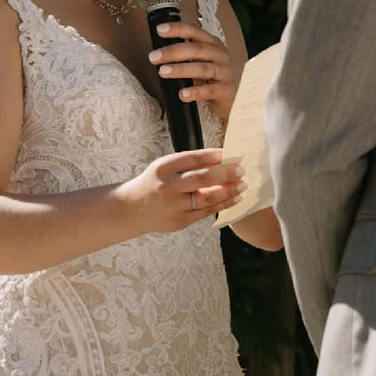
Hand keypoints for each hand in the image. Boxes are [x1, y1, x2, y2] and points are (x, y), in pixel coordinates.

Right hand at [112, 148, 245, 233]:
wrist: (133, 209)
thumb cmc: (155, 183)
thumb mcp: (165, 167)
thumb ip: (189, 164)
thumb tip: (222, 158)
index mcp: (163, 168)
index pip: (193, 159)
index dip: (215, 155)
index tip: (230, 154)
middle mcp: (168, 187)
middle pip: (202, 179)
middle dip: (225, 174)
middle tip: (241, 170)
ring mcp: (174, 206)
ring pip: (207, 199)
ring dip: (228, 191)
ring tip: (242, 185)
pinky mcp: (180, 221)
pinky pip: (206, 212)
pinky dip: (223, 205)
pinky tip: (234, 198)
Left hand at [148, 21, 237, 119]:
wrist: (230, 98)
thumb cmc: (210, 77)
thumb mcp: (199, 61)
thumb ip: (184, 55)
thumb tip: (157, 52)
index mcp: (212, 43)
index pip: (194, 31)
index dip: (177, 29)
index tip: (160, 30)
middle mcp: (220, 54)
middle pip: (197, 49)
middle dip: (173, 51)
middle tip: (153, 57)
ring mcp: (225, 72)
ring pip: (202, 68)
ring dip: (181, 69)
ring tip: (163, 72)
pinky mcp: (226, 90)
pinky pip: (210, 90)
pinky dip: (195, 92)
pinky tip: (182, 94)